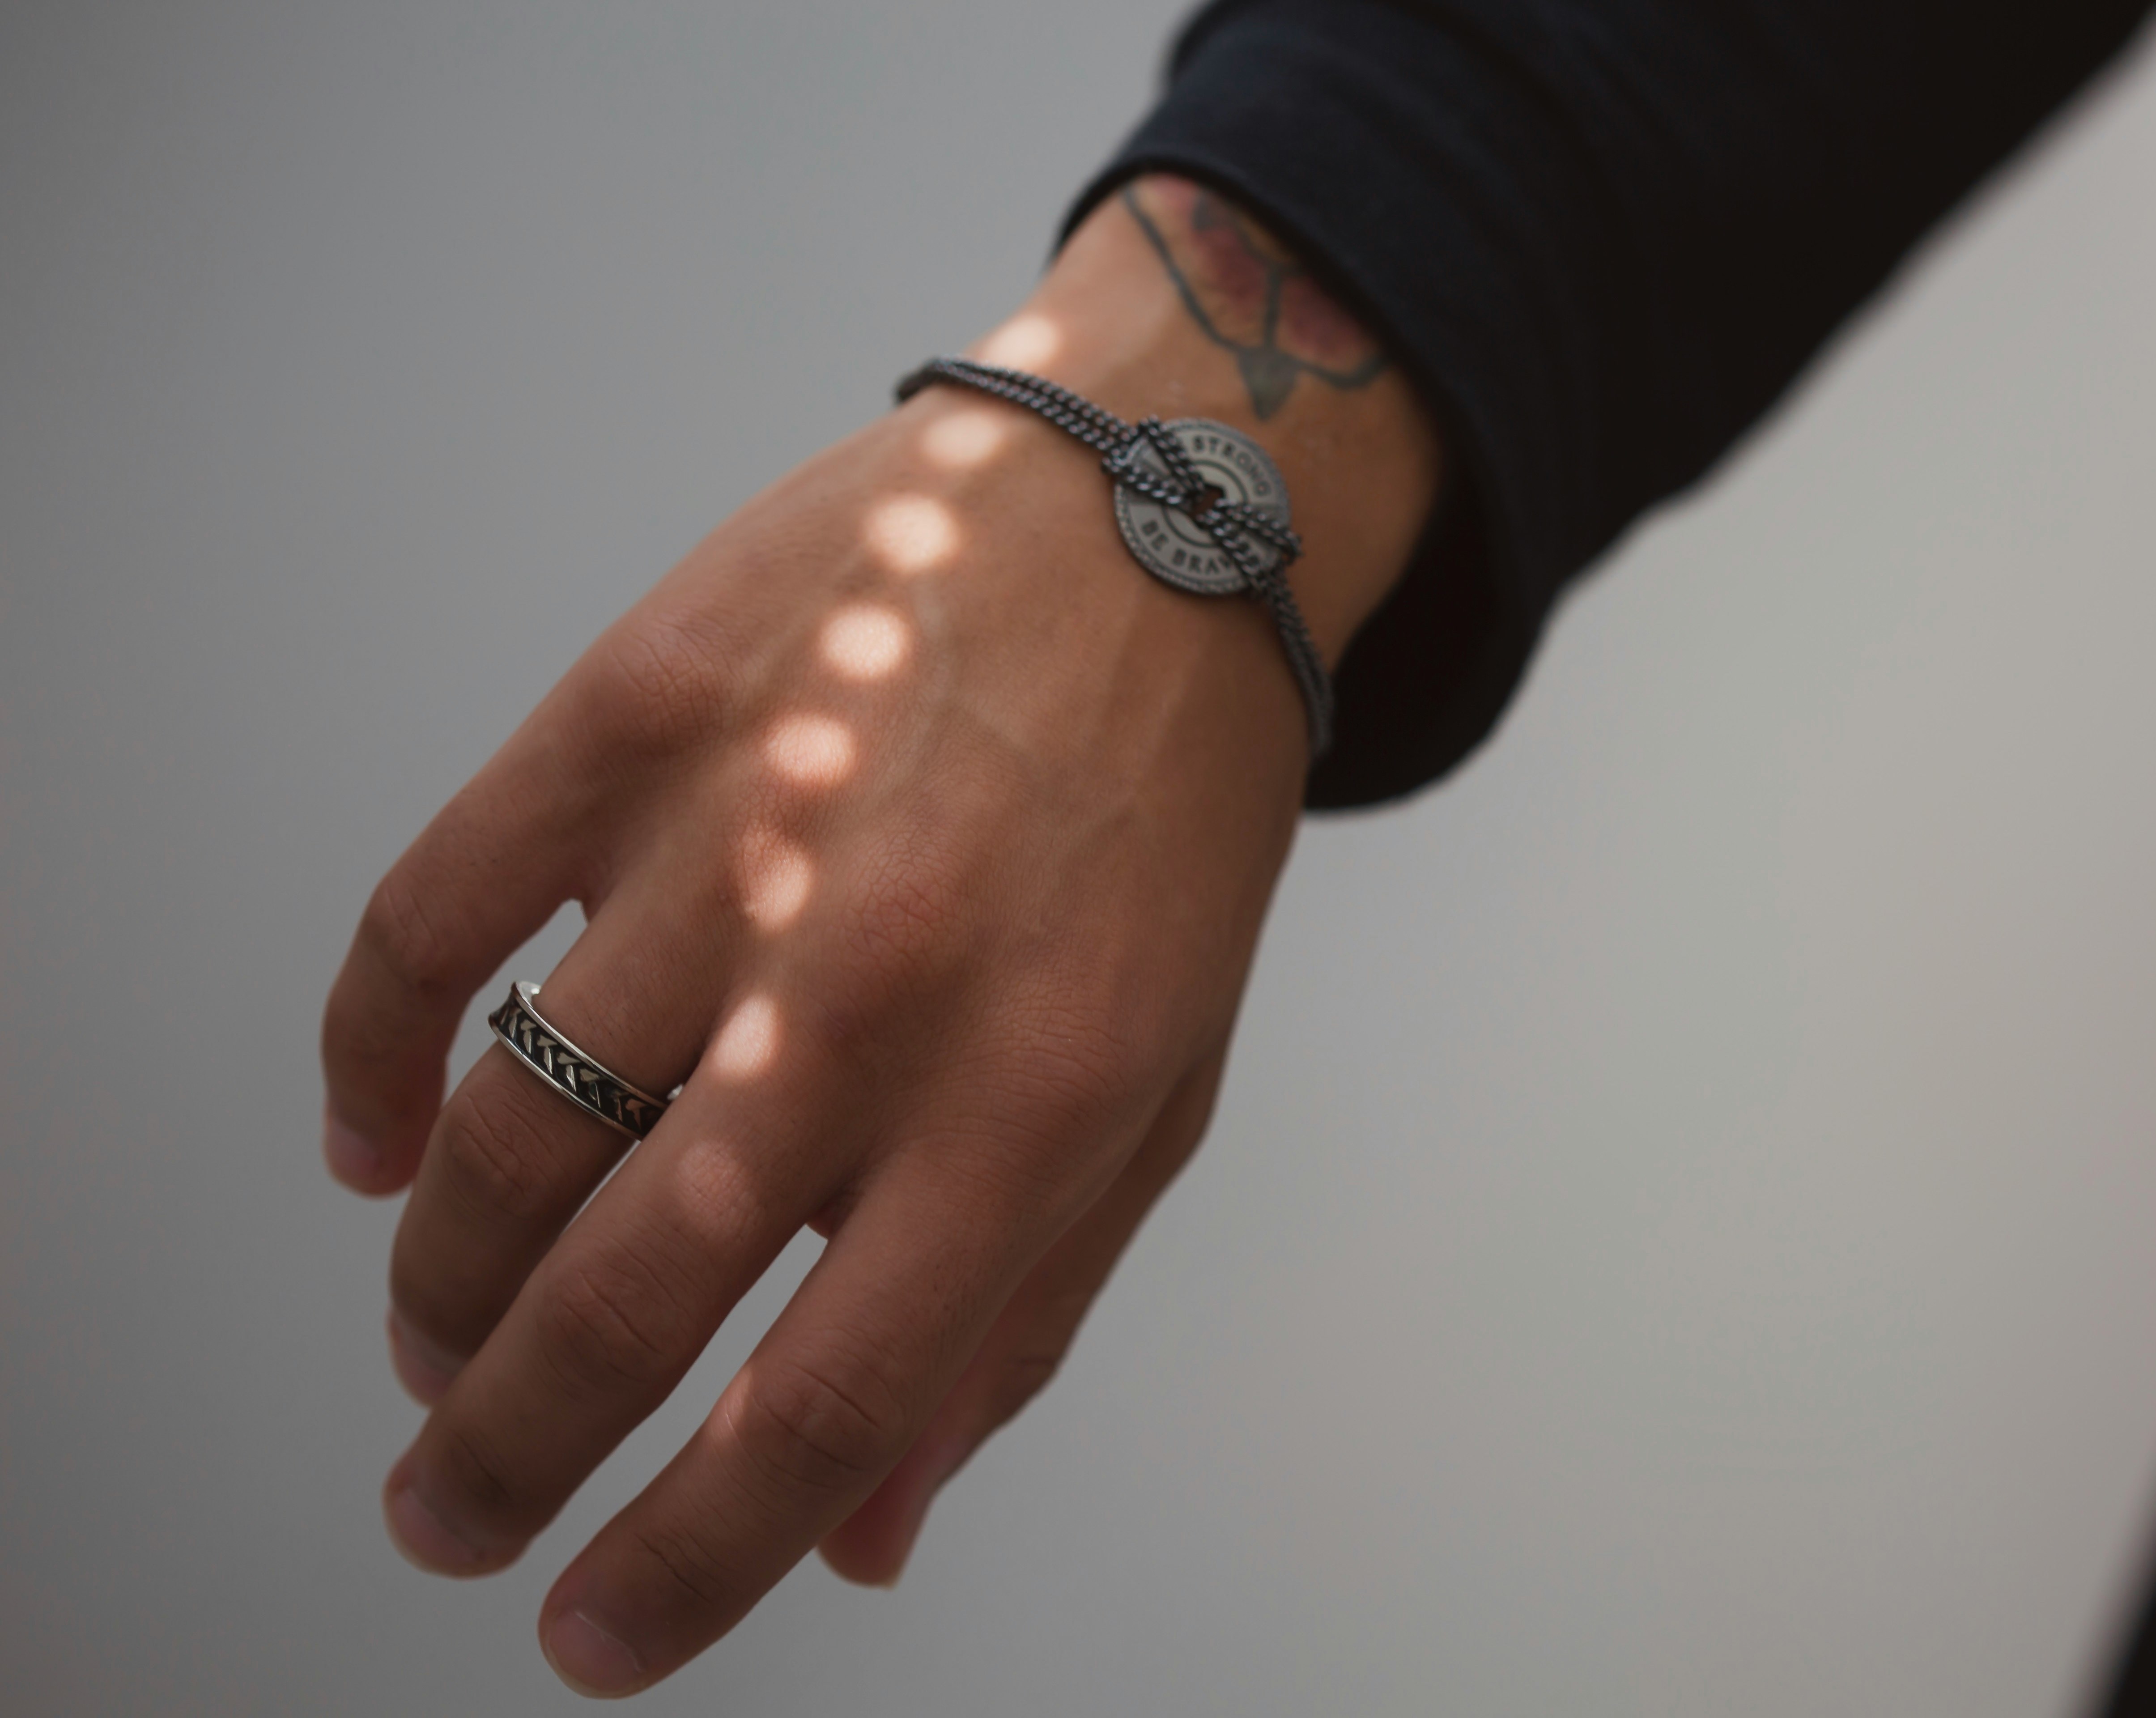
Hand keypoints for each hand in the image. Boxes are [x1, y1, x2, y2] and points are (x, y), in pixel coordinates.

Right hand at [320, 176, 1437, 1695]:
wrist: (1150, 521)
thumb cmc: (1165, 830)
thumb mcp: (1158, 1093)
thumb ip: (1017, 1318)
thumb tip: (864, 1536)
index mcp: (1026, 1105)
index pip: (816, 1414)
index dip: (687, 1567)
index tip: (591, 1637)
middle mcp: (866, 989)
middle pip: (625, 1298)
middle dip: (501, 1451)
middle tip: (444, 1511)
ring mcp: (730, 840)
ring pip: (506, 1135)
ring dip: (440, 1281)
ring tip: (436, 1341)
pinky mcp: (629, 715)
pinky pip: (429, 923)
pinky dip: (371, 1055)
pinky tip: (372, 1140)